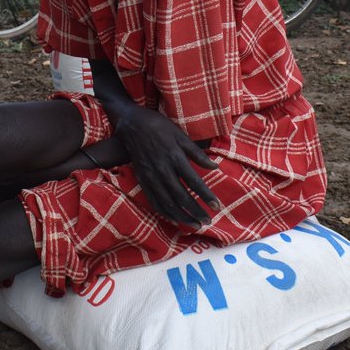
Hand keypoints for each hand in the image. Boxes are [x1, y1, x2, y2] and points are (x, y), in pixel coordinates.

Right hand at [113, 105, 220, 226]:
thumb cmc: (159, 127)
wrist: (132, 124)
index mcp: (174, 157)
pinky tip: (175, 219)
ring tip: (195, 225)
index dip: (206, 196)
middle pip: (181, 196)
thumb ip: (197, 153)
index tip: (216, 206)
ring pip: (167, 202)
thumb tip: (214, 167)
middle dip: (196, 211)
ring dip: (182, 216)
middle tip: (208, 221)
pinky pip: (154, 201)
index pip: (193, 181)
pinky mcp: (142, 180)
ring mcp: (150, 177)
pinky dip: (165, 212)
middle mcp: (162, 170)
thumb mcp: (180, 135)